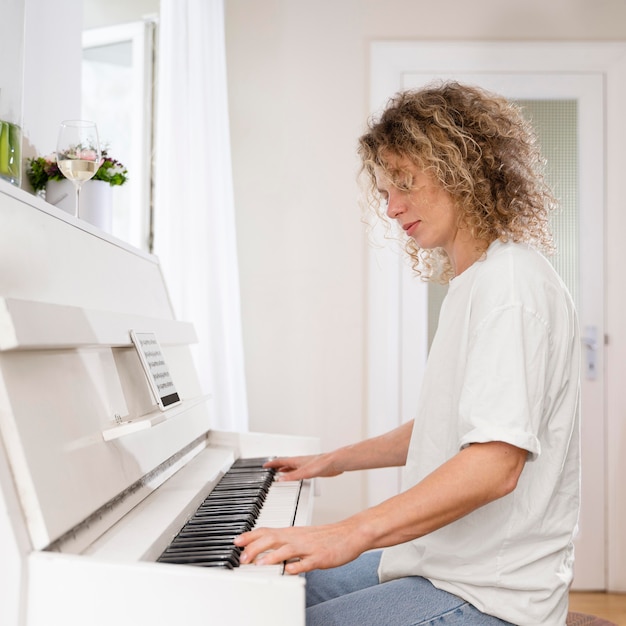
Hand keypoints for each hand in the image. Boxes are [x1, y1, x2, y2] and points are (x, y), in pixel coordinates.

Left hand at [235, 522, 364, 574]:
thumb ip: (285, 543)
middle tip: (241, 556)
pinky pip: (307, 562)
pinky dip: (296, 566)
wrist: (350, 533)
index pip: (267, 531)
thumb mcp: (302, 537)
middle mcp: (297, 537)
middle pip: (272, 538)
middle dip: (255, 547)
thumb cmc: (326, 537)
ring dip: (271, 556)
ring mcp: (308, 547)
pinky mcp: (320, 557)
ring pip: (287, 549)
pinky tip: (288, 571)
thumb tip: (266, 551)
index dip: (250, 535)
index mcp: (292, 532)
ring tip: (259, 563)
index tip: (236, 541)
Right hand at [264, 453, 342, 480]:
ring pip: (292, 467)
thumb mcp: (304, 472)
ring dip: (284, 470)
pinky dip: (294, 474)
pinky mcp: (312, 469)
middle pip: (285, 463)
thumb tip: (280, 479)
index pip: (280, 461)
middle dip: (276, 466)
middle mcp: (300, 462)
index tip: (265, 466)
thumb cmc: (322, 463)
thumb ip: (292, 476)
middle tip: (270, 470)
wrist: (334, 463)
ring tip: (280, 473)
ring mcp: (306, 465)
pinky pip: (299, 471)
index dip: (272, 464)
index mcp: (296, 461)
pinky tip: (296, 476)